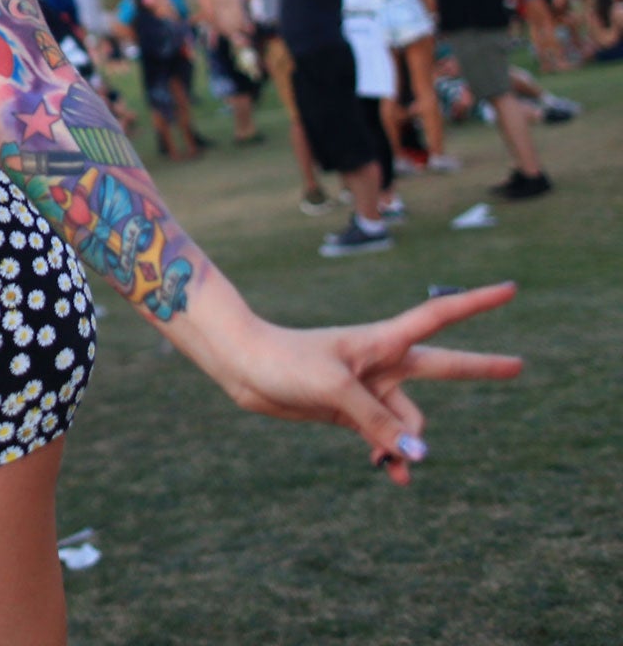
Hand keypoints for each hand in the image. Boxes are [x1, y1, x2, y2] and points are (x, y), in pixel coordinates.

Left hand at [220, 282, 521, 484]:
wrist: (243, 367)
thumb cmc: (285, 361)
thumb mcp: (334, 390)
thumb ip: (379, 423)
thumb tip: (418, 456)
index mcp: (383, 341)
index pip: (440, 317)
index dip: (477, 303)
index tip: (510, 290)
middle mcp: (383, 363)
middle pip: (443, 367)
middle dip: (479, 369)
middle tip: (520, 366)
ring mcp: (368, 387)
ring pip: (409, 422)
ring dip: (405, 446)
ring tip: (387, 467)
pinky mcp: (351, 411)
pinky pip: (386, 439)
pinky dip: (390, 456)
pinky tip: (390, 475)